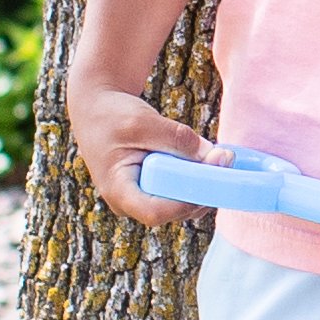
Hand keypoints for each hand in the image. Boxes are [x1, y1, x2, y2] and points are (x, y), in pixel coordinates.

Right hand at [66, 77, 220, 225]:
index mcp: (118, 191)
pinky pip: (177, 193)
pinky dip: (193, 180)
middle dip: (202, 192)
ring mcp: (139, 198)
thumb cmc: (112, 114)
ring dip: (201, 186)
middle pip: (173, 212)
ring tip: (218, 159)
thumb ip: (177, 138)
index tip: (212, 179)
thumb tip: (213, 155)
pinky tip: (208, 162)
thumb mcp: (144, 122)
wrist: (95, 107)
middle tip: (225, 162)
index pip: (156, 212)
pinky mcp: (150, 189)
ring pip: (178, 204)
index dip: (187, 202)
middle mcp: (128, 202)